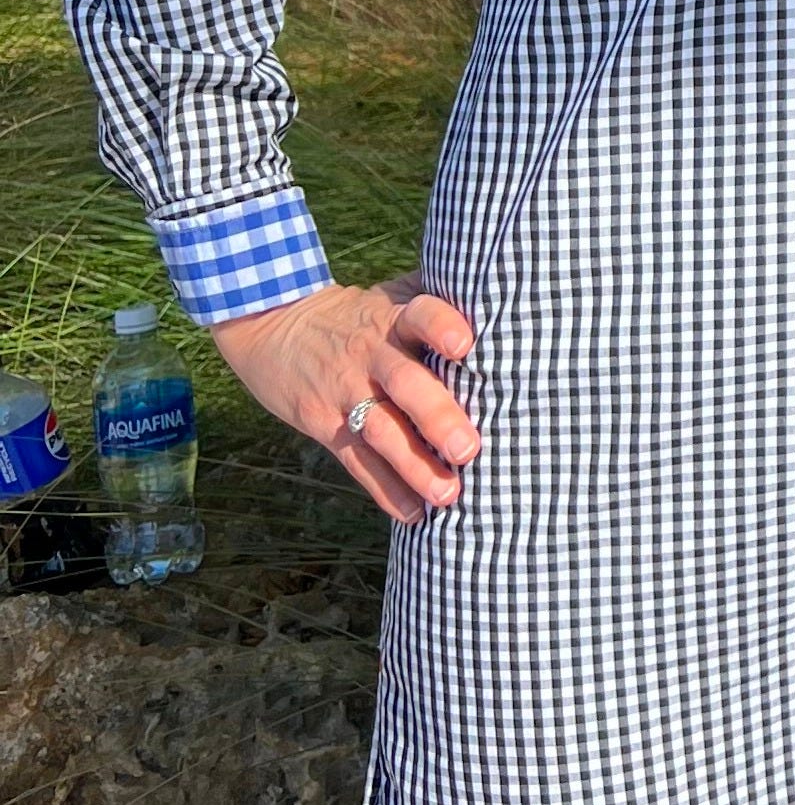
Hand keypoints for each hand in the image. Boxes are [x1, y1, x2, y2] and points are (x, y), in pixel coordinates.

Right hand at [210, 274, 480, 522]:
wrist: (275, 324)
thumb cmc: (359, 312)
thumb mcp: (392, 293)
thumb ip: (441, 294)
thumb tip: (509, 291)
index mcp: (393, 317)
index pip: (420, 314)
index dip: (441, 326)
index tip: (465, 345)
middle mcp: (370, 354)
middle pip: (404, 383)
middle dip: (436, 416)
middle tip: (469, 448)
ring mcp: (345, 391)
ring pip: (380, 430)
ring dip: (414, 466)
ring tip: (448, 493)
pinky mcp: (324, 424)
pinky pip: (356, 460)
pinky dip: (386, 489)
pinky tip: (414, 513)